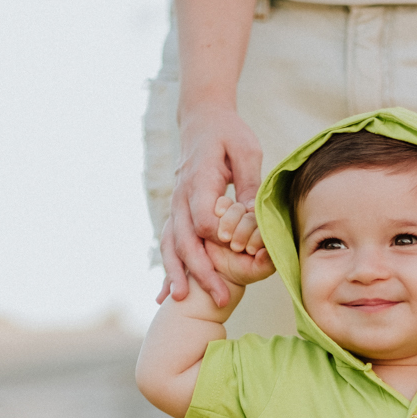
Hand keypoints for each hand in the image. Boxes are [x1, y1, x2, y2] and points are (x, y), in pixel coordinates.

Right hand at [157, 103, 263, 308]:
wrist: (201, 119)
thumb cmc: (229, 133)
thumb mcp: (247, 151)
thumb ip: (249, 185)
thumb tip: (253, 217)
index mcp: (199, 180)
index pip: (204, 220)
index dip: (220, 239)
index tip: (239, 250)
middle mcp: (181, 196)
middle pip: (185, 240)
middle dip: (200, 271)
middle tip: (219, 298)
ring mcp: (175, 205)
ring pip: (170, 244)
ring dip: (176, 273)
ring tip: (180, 298)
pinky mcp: (176, 212)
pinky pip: (168, 243)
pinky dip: (167, 268)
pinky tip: (163, 293)